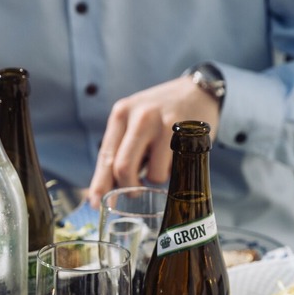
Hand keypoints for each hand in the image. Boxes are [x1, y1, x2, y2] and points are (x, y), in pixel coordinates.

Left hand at [87, 75, 220, 204]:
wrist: (198, 91)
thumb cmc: (161, 113)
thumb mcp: (135, 120)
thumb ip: (121, 148)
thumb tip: (106, 189)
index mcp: (121, 114)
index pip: (105, 156)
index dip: (100, 184)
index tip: (95, 203)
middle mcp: (139, 117)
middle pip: (123, 167)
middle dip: (127, 188)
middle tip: (135, 192)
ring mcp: (163, 124)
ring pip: (151, 174)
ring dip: (155, 179)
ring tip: (162, 163)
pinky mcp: (185, 134)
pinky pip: (173, 170)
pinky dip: (172, 172)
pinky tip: (176, 157)